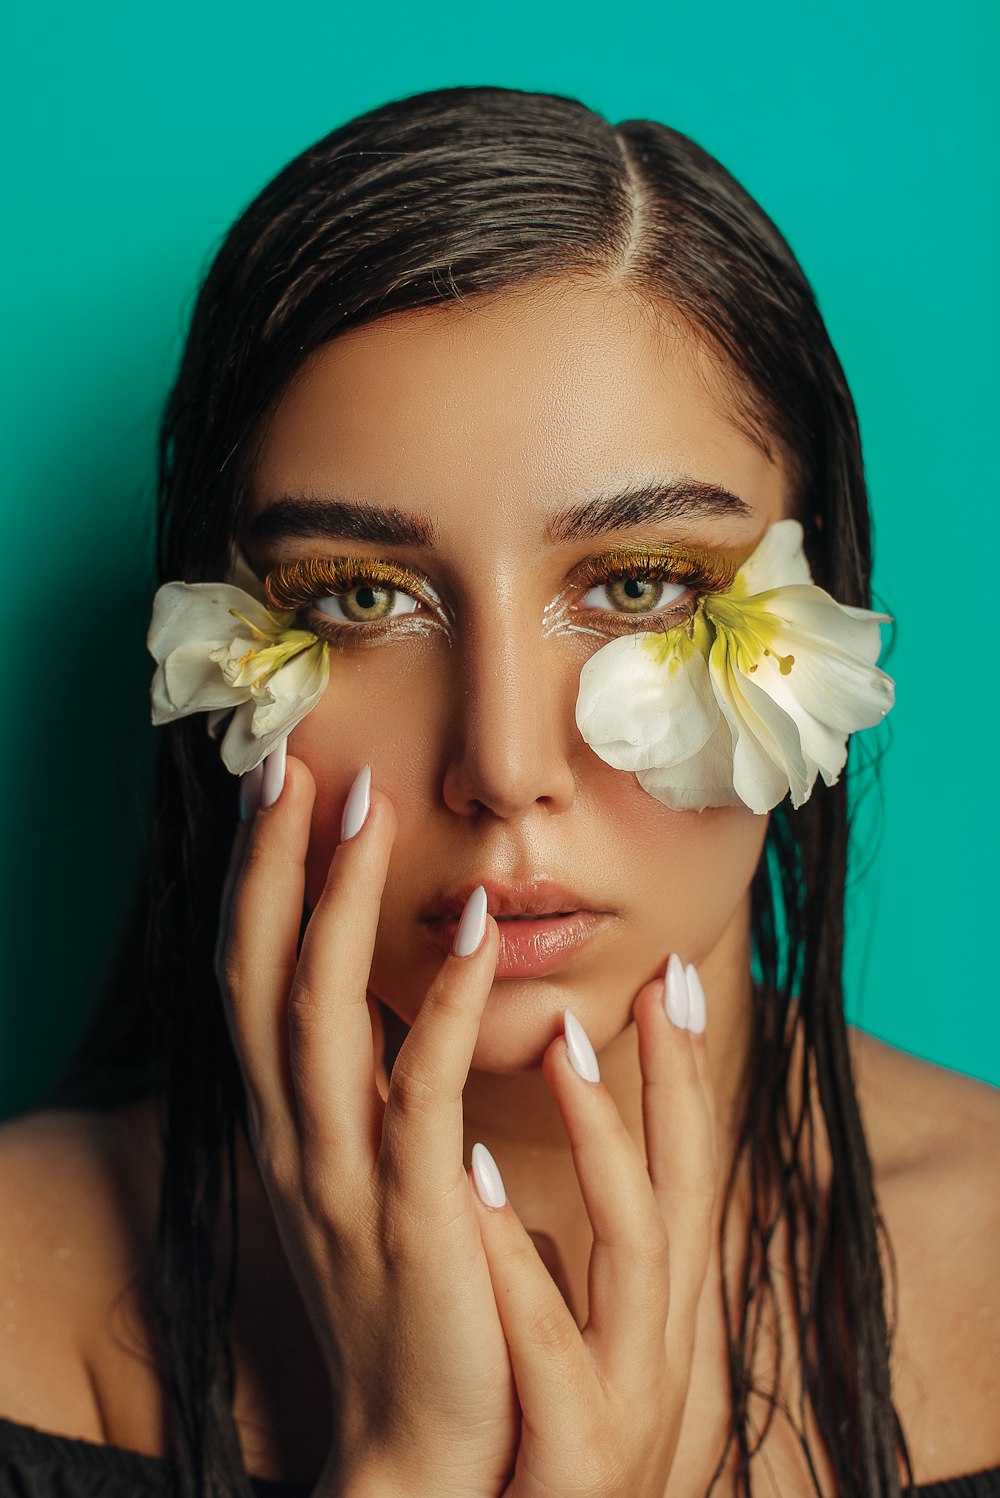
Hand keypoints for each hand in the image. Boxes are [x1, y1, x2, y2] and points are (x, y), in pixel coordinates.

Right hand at [216, 753, 518, 1497]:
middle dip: (274, 864)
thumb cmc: (406, 1290)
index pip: (251, 978)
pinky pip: (419, 1089)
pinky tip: (472, 929)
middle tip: (297, 763)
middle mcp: (295, 1138)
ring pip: (319, 1015)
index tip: (275, 790)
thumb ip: (366, 1089)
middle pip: (261, 975)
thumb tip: (389, 995)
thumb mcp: (365, 1176)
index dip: (256, 881)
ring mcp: (344, 1175)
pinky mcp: (412, 1212)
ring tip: (369, 808)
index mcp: (287, 1125)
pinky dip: (441, 1002)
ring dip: (339, 903)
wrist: (421, 1442)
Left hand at [467, 959, 718, 1497]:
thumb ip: (586, 1244)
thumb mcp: (584, 1331)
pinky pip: (550, 1349)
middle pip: (687, 1186)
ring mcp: (625, 1394)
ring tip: (565, 1043)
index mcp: (650, 1309)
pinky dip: (520, 1261)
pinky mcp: (576, 1453)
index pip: (683, 1168)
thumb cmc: (536, 1433)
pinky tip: (473, 1180)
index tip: (674, 974)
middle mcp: (657, 1340)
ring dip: (607, 1137)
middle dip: (680, 1077)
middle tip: (662, 976)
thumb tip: (572, 1133)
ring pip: (640, 1248)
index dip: (685, 1072)